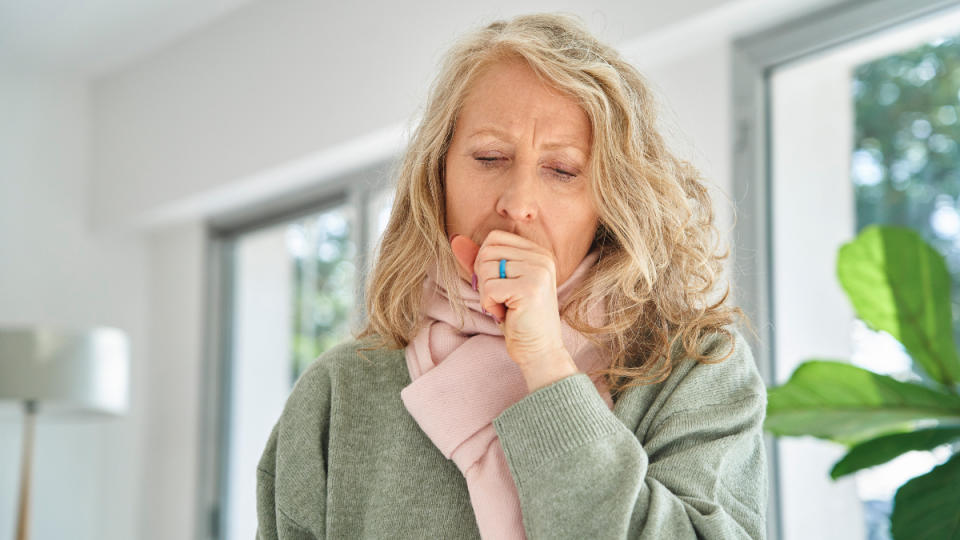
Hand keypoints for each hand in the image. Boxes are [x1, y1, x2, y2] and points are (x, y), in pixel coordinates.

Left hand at [450, 230, 570, 369]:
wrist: (539, 351)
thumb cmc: (518, 318)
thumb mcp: (497, 284)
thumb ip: (479, 261)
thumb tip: (456, 240)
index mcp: (537, 252)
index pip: (495, 238)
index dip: (484, 261)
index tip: (498, 284)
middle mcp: (541, 257)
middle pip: (487, 252)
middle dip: (483, 278)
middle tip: (500, 299)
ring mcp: (538, 272)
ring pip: (486, 268)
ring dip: (487, 293)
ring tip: (505, 306)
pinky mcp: (530, 289)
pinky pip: (489, 288)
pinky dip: (490, 305)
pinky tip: (506, 314)